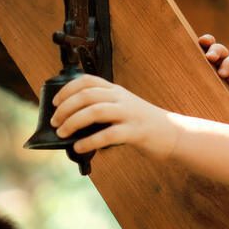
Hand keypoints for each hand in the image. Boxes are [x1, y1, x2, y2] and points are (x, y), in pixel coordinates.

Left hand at [51, 74, 177, 160]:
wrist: (174, 134)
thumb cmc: (142, 124)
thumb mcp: (124, 108)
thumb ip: (103, 109)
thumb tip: (71, 123)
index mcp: (117, 91)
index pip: (87, 80)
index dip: (67, 89)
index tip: (54, 103)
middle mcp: (122, 99)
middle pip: (87, 95)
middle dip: (65, 108)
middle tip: (54, 122)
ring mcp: (130, 114)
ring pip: (95, 111)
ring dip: (73, 122)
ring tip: (62, 133)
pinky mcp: (136, 132)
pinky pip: (108, 134)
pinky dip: (89, 141)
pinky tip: (80, 148)